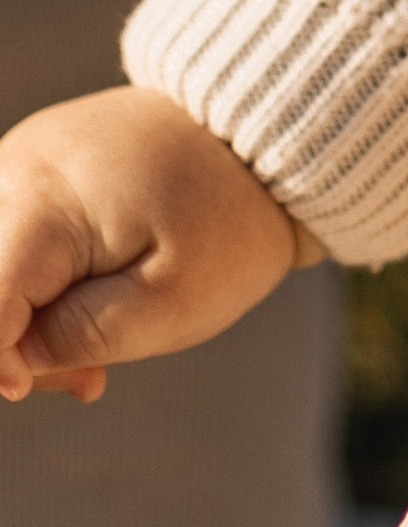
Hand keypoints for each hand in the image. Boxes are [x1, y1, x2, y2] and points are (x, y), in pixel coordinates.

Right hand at [0, 84, 313, 404]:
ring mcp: (20, 162)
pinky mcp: (34, 169)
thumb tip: (11, 363)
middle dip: (13, 345)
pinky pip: (10, 242)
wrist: (263, 137)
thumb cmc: (228, 221)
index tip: (32, 389)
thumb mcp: (170, 301)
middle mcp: (14, 169)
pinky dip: (39, 287)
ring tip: (95, 353)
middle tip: (85, 376)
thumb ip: (78, 337)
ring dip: (28, 321)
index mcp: (42, 200)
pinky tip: (90, 309)